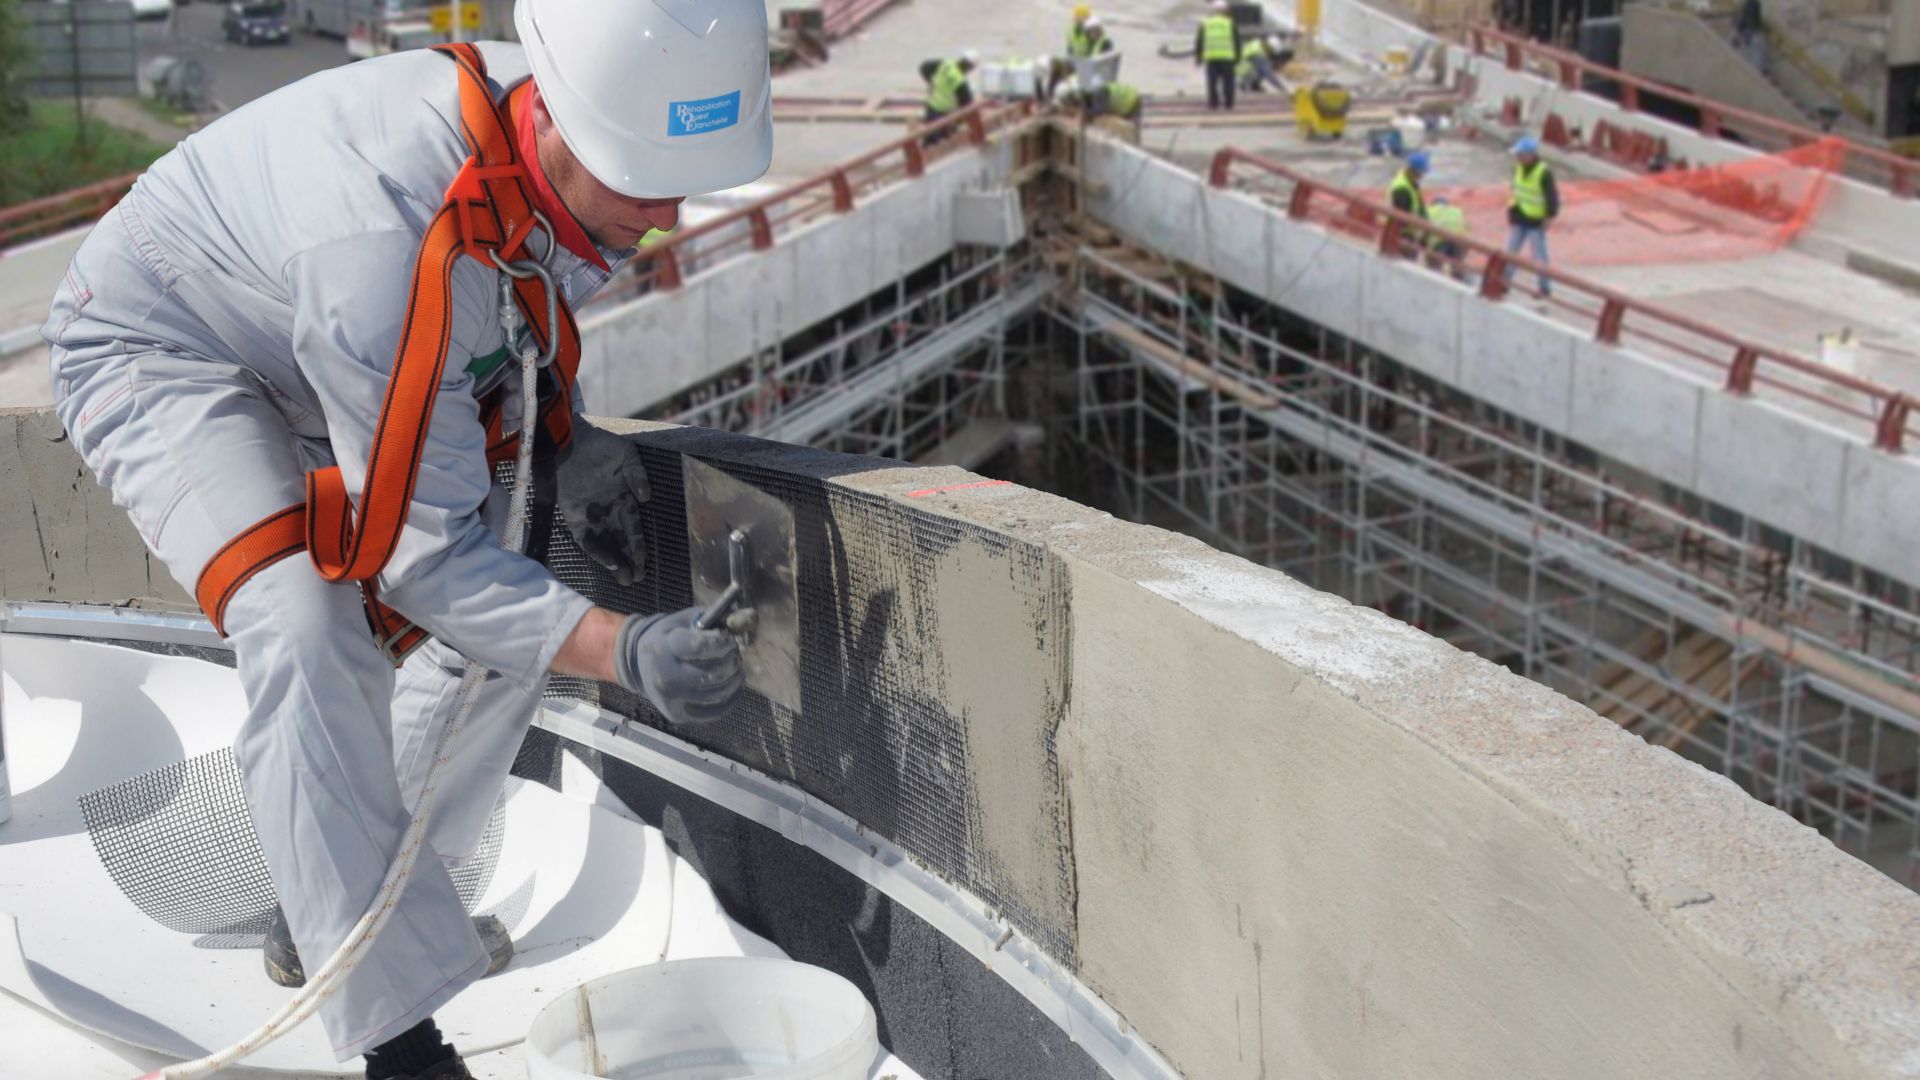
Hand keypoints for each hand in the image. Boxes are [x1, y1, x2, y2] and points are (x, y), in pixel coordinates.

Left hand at [554, 424, 650, 584]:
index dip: (638, 545)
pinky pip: (585, 539)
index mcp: (624, 498)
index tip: (643, 562)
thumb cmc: (599, 445)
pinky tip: (609, 563)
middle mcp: (608, 510)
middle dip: (629, 560)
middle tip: (636, 579)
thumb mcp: (626, 455)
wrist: (567, 441)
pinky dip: (597, 552)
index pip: (633, 527)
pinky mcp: (572, 517)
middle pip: (620, 540)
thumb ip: (638, 474)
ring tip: (624, 579)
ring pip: (605, 544)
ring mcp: (590, 515)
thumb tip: (646, 497)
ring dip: (615, 561)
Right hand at [613, 607, 743, 724]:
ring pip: (717, 694)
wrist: (638, 663)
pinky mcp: (678, 715)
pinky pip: (714, 711)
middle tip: (733, 654)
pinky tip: (731, 685)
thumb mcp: (686, 620)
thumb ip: (716, 618)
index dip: (723, 643)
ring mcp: (671, 699)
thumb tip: (747, 619)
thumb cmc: (667, 637)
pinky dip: (730, 698)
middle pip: (713, 674)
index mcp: (665, 647)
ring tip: (734, 668)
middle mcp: (666, 676)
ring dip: (734, 679)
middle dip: (731, 662)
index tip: (728, 640)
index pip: (701, 647)